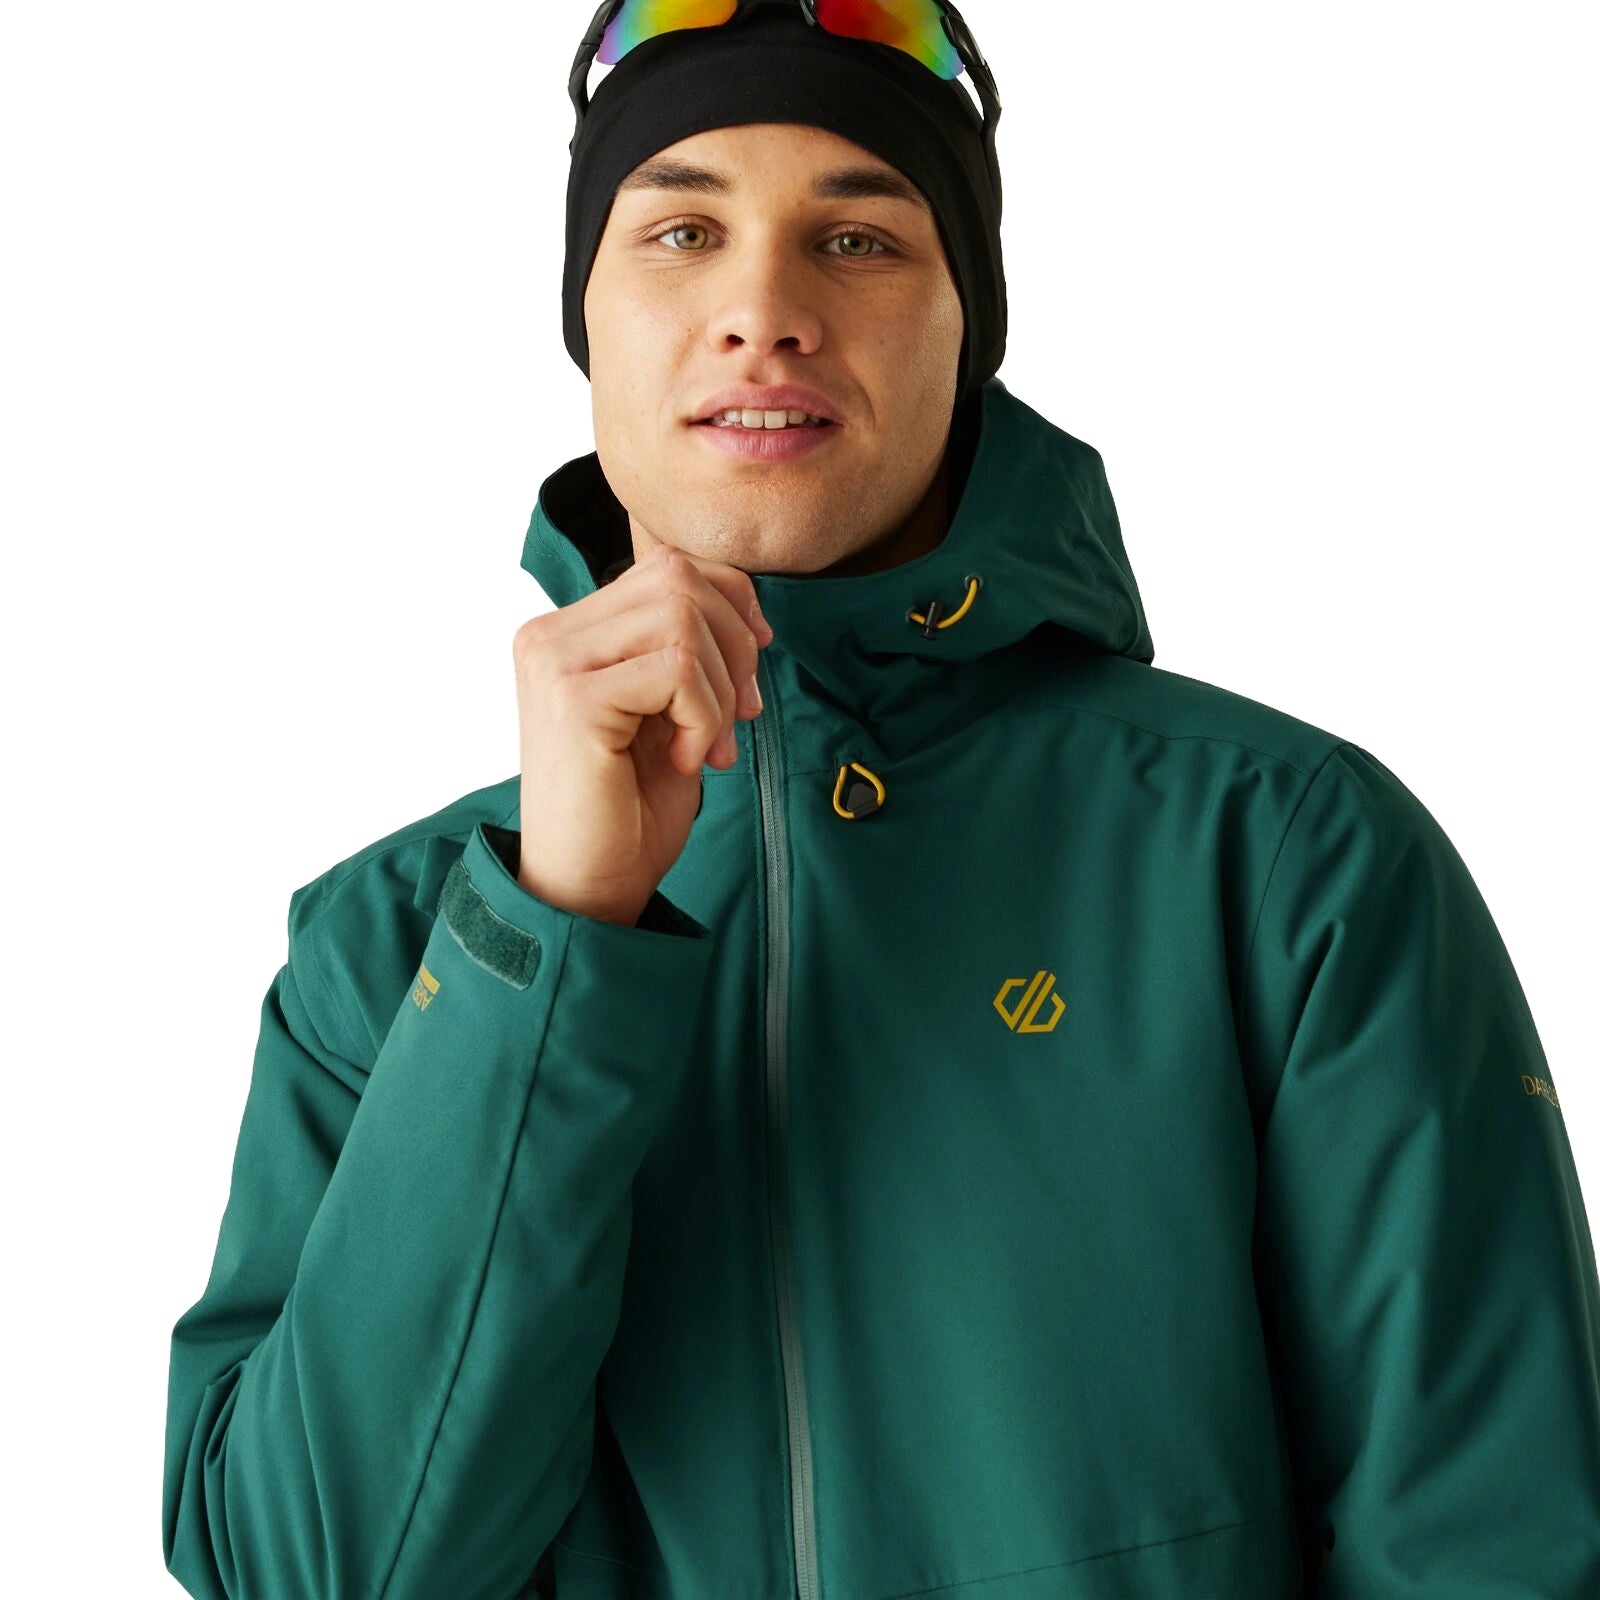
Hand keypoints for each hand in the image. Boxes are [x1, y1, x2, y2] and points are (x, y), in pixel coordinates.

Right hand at [511, 544, 772, 926]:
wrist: (587, 888)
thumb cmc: (629, 809)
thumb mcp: (671, 712)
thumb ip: (691, 652)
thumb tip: (752, 614)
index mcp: (569, 631)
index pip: (669, 566)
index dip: (731, 606)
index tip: (750, 675)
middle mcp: (550, 635)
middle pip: (680, 580)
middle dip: (734, 648)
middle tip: (737, 720)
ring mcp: (554, 662)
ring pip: (682, 618)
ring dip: (719, 689)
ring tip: (706, 746)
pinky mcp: (571, 698)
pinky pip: (677, 669)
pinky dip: (703, 715)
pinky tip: (686, 760)